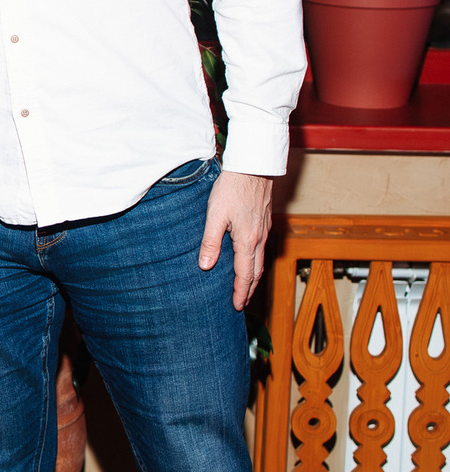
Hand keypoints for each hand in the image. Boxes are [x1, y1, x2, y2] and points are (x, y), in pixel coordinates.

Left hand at [199, 169, 272, 310]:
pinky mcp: (265, 221)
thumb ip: (210, 241)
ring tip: (246, 287)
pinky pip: (262, 248)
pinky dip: (256, 261)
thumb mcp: (215, 215)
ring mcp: (265, 230)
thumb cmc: (232, 187)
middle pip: (256, 271)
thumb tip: (206, 265)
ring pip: (261, 260)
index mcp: (247, 241)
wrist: (253, 165)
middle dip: (249, 289)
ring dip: (254, 276)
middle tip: (242, 303)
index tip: (237, 306)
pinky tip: (249, 259)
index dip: (241, 292)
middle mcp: (260, 239)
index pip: (245, 275)